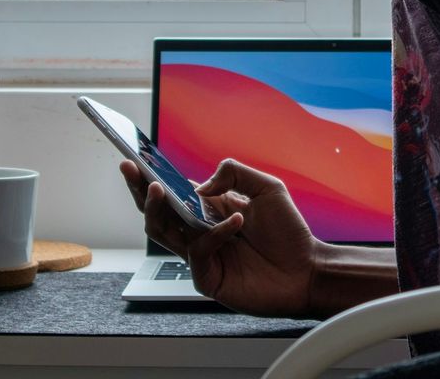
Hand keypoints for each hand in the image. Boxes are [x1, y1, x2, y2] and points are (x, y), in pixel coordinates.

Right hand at [120, 158, 321, 317]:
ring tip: (160, 188)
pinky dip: (215, 234)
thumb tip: (200, 184)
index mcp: (209, 209)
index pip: (172, 193)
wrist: (307, 269)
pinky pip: (198, 253)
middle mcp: (199, 232)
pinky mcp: (208, 278)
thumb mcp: (267, 187)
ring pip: (163, 233)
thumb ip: (235, 173)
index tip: (132, 160)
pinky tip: (237, 222)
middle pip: (157, 213)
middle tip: (132, 171)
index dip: (150, 178)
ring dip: (158, 209)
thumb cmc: (288, 231)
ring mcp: (202, 256)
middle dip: (140, 191)